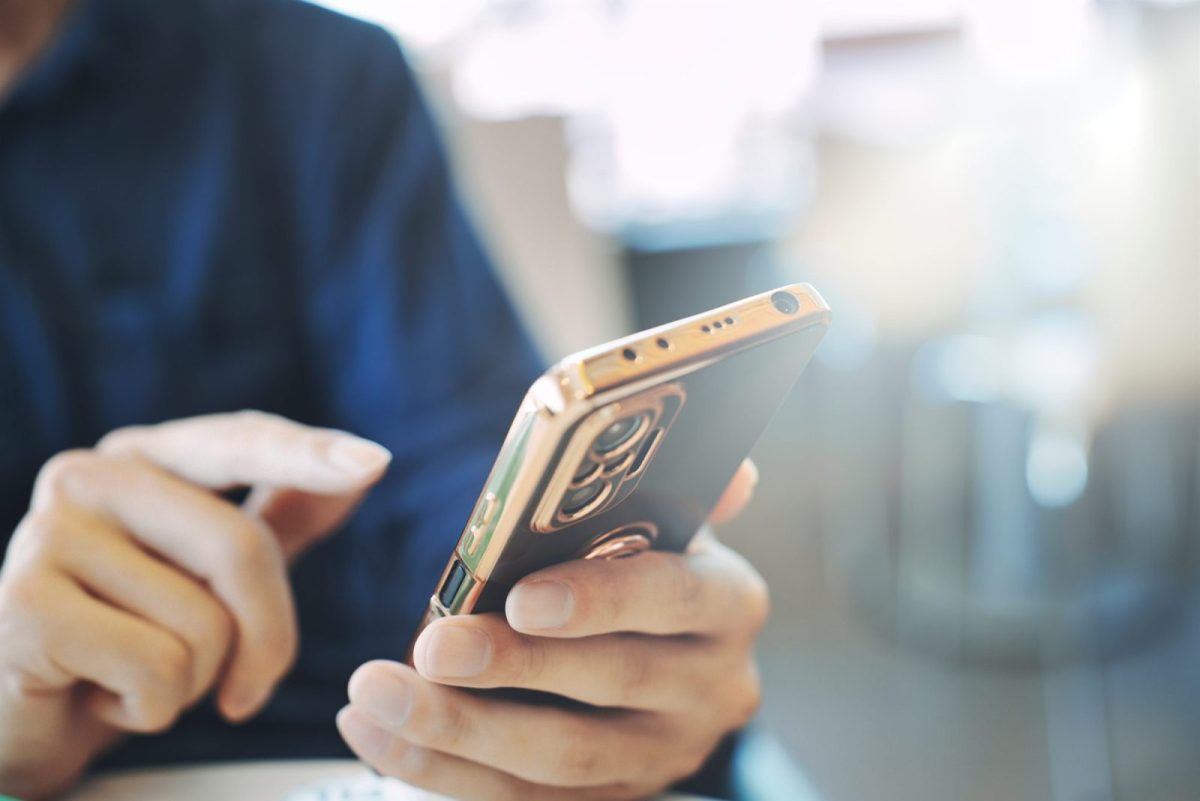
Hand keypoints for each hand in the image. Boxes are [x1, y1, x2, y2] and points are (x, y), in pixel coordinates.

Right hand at [0, 411, 389, 800]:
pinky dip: (150, 709)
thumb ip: (279, 519)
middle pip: (241, 547)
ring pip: (205, 622)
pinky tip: (100, 699)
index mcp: (142, 458)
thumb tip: (367, 466)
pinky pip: (157, 669)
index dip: (309, 456)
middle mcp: (89, 477)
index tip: (376, 463)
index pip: (241, 441)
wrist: (21, 718)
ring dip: (195, 681)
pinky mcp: (25, 606)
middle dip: (267, 637)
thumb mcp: (207, 574)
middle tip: (243, 690)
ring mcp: (48, 536)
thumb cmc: (123, 638)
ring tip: (134, 676)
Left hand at [338, 460, 765, 800]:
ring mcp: (662, 753)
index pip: (672, 598)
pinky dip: (441, 770)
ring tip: (377, 694)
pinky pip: (523, 800)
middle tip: (431, 646)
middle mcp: (712, 687)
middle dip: (513, 668)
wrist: (645, 640)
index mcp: (728, 603)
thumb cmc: (635, 558)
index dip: (599, 600)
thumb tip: (728, 470)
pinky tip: (376, 736)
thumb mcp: (662, 516)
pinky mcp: (611, 796)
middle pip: (613, 683)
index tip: (518, 598)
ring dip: (459, 730)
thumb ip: (675, 485)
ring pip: (563, 759)